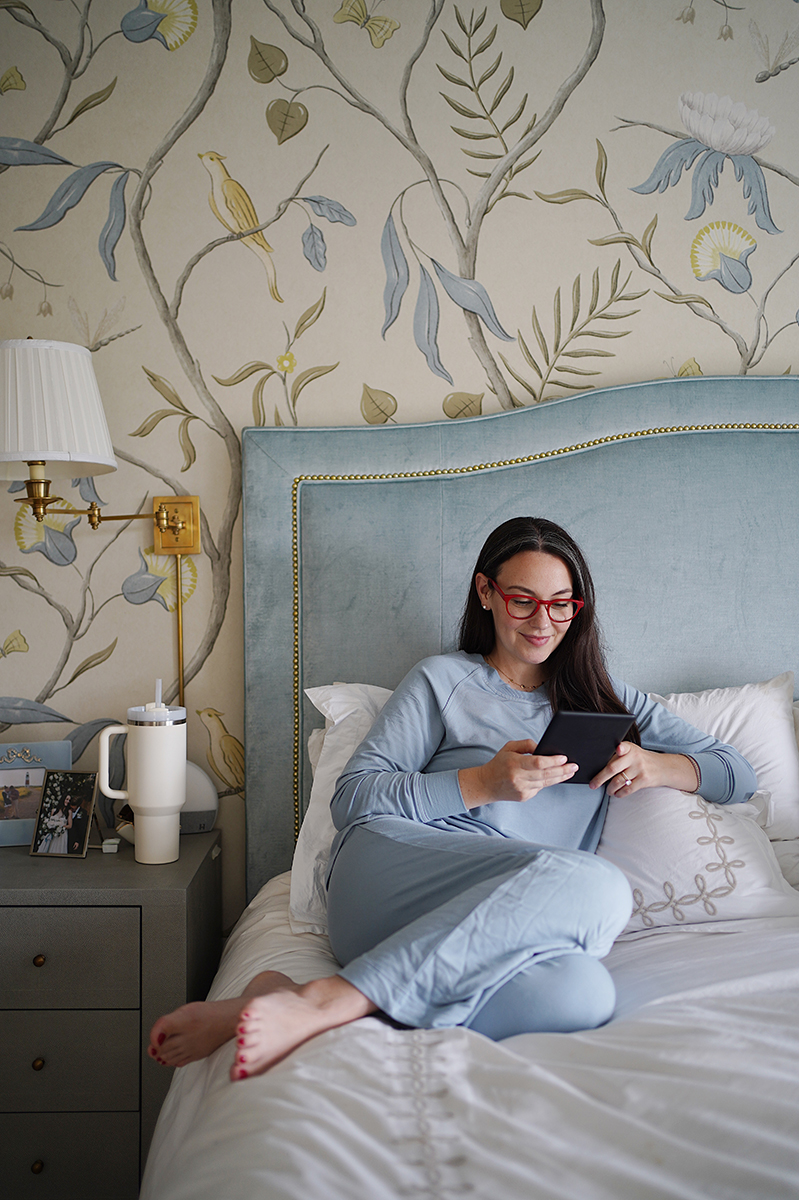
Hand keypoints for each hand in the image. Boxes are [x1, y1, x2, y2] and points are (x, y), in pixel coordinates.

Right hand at [459, 740, 577, 808]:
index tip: (563, 757)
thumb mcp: (509, 747)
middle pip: (545, 774)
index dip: (552, 761)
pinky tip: (557, 777)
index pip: (538, 763)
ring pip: (546, 783)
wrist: (486, 784)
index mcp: (514, 763)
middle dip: (562, 770)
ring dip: (560, 777)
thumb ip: (526, 744)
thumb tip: (543, 748)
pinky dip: (548, 782)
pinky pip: (540, 788)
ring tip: (570, 771)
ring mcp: (522, 789)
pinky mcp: (524, 797)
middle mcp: (518, 778)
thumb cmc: (499, 764)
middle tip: (574, 765)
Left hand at [589, 742, 698, 795]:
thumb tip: (599, 767)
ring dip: (610, 788)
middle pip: (613, 768)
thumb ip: (619, 756)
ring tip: (607, 790)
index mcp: (630, 748)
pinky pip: (628, 789)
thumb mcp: (633, 752)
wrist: (664, 767)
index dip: (620, 748)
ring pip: (618, 781)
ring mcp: (640, 769)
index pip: (624, 747)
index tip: (618, 749)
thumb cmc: (642, 759)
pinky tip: (616, 793)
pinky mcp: (644, 780)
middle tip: (593, 784)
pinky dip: (619, 793)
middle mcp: (635, 757)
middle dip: (600, 778)